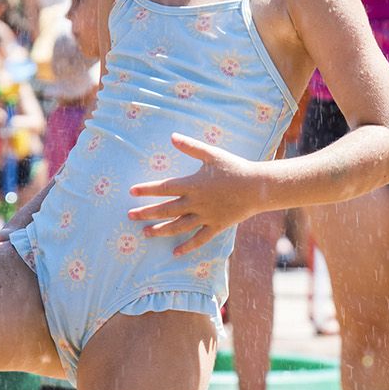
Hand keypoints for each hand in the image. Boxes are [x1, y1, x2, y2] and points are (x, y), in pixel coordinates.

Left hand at [127, 133, 263, 254]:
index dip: (147, 190)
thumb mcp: (212, 154)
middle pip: (166, 209)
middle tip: (130, 216)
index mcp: (193, 184)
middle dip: (146, 213)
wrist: (258, 187)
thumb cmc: (234, 168)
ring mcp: (205, 216)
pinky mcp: (216, 226)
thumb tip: (172, 136)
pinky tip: (175, 253)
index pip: (164, 188)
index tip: (131, 192)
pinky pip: (199, 239)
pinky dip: (187, 246)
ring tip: (145, 233)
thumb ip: (191, 147)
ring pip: (178, 226)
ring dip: (160, 230)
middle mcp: (196, 202)